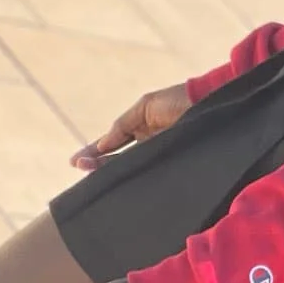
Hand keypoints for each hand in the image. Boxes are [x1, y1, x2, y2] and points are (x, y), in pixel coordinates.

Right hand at [71, 81, 192, 171]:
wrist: (209, 101)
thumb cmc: (178, 99)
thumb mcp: (146, 107)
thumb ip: (123, 125)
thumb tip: (101, 145)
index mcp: (141, 129)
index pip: (112, 144)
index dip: (94, 153)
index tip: (74, 162)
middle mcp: (147, 144)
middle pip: (116, 159)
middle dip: (97, 165)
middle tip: (79, 169)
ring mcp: (158, 155)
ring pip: (129, 168)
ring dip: (109, 172)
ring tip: (91, 177)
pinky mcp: (170, 164)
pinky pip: (147, 173)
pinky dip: (133, 178)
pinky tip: (117, 183)